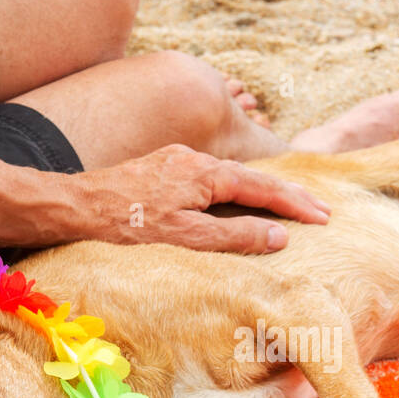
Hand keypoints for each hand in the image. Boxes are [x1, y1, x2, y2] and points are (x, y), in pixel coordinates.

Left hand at [68, 144, 331, 252]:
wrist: (74, 208)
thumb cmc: (126, 226)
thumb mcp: (186, 238)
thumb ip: (234, 235)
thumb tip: (278, 236)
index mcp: (205, 173)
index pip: (263, 188)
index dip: (296, 203)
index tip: (324, 216)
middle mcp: (194, 159)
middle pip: (252, 177)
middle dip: (289, 194)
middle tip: (321, 210)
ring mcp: (176, 161)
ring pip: (231, 175)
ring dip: (263, 191)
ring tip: (290, 205)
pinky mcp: (161, 170)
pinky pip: (211, 177)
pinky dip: (237, 189)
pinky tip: (239, 199)